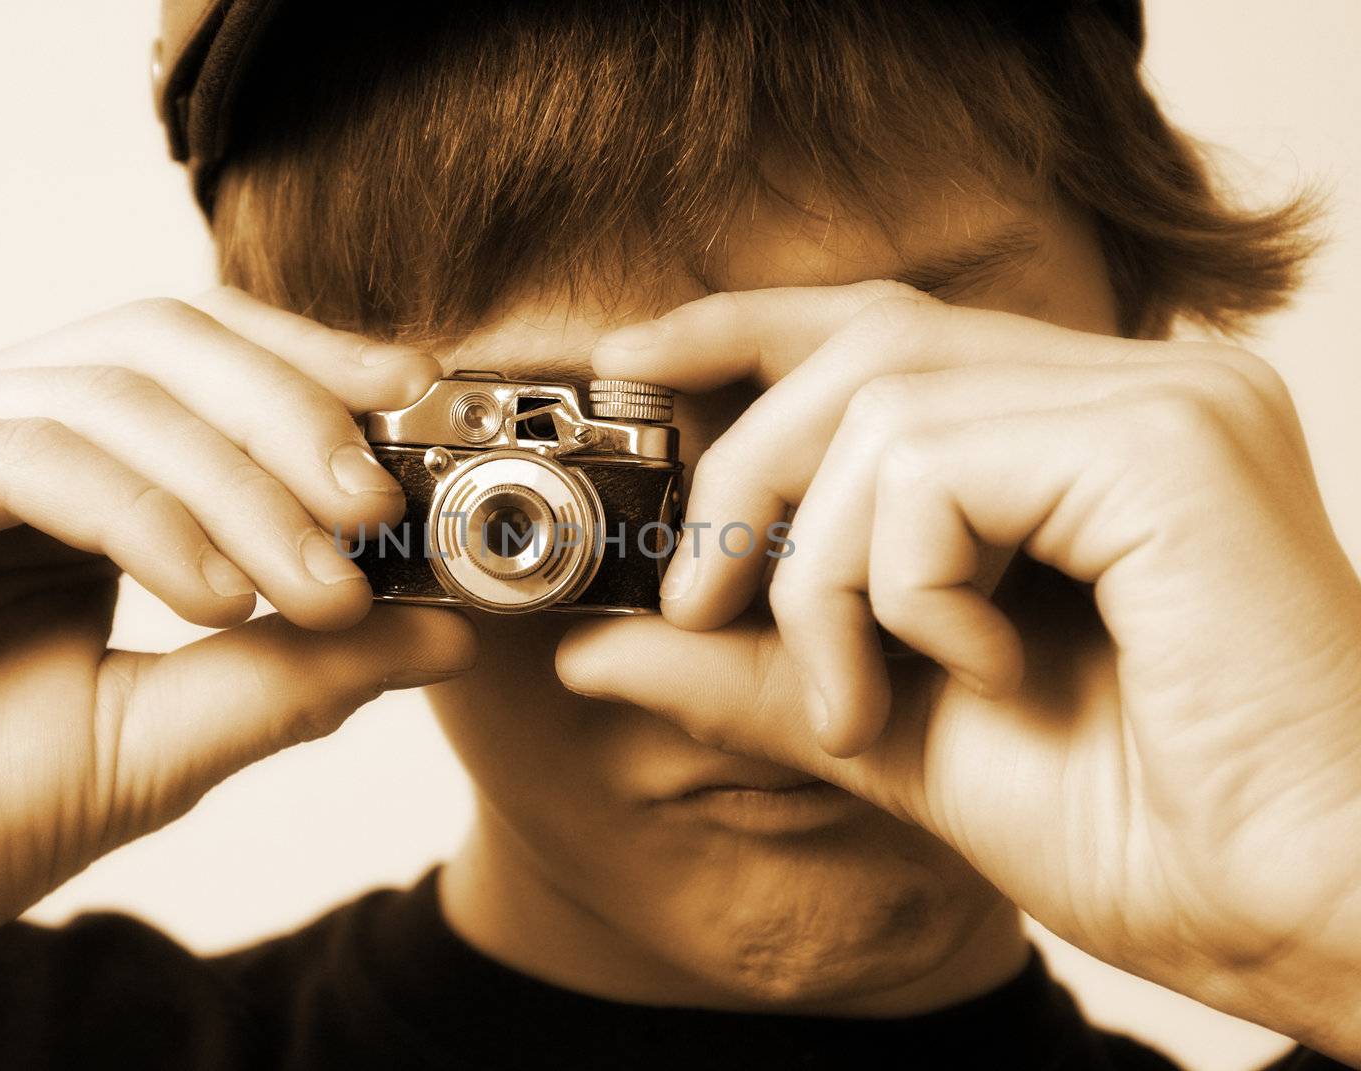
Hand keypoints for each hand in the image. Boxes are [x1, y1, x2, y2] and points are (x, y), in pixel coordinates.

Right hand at [0, 289, 476, 1032]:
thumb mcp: (167, 736)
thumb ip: (300, 673)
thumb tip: (447, 630)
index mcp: (59, 465)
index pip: (204, 359)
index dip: (318, 371)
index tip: (422, 415)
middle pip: (168, 338)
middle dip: (297, 413)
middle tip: (383, 508)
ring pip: (116, 388)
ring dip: (245, 484)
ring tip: (322, 587)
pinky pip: (35, 453)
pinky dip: (147, 516)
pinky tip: (216, 601)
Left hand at [556, 282, 1360, 1058]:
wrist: (1300, 916)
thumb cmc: (1143, 830)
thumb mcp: (894, 732)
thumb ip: (749, 673)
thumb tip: (594, 650)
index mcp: (1079, 438)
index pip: (883, 326)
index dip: (742, 327)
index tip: (632, 359)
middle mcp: (1135, 392)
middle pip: (863, 347)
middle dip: (744, 480)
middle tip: (699, 606)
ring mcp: (1165, 404)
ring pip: (883, 409)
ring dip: (818, 572)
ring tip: (854, 698)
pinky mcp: (1174, 446)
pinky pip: (943, 465)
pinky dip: (907, 583)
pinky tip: (981, 672)